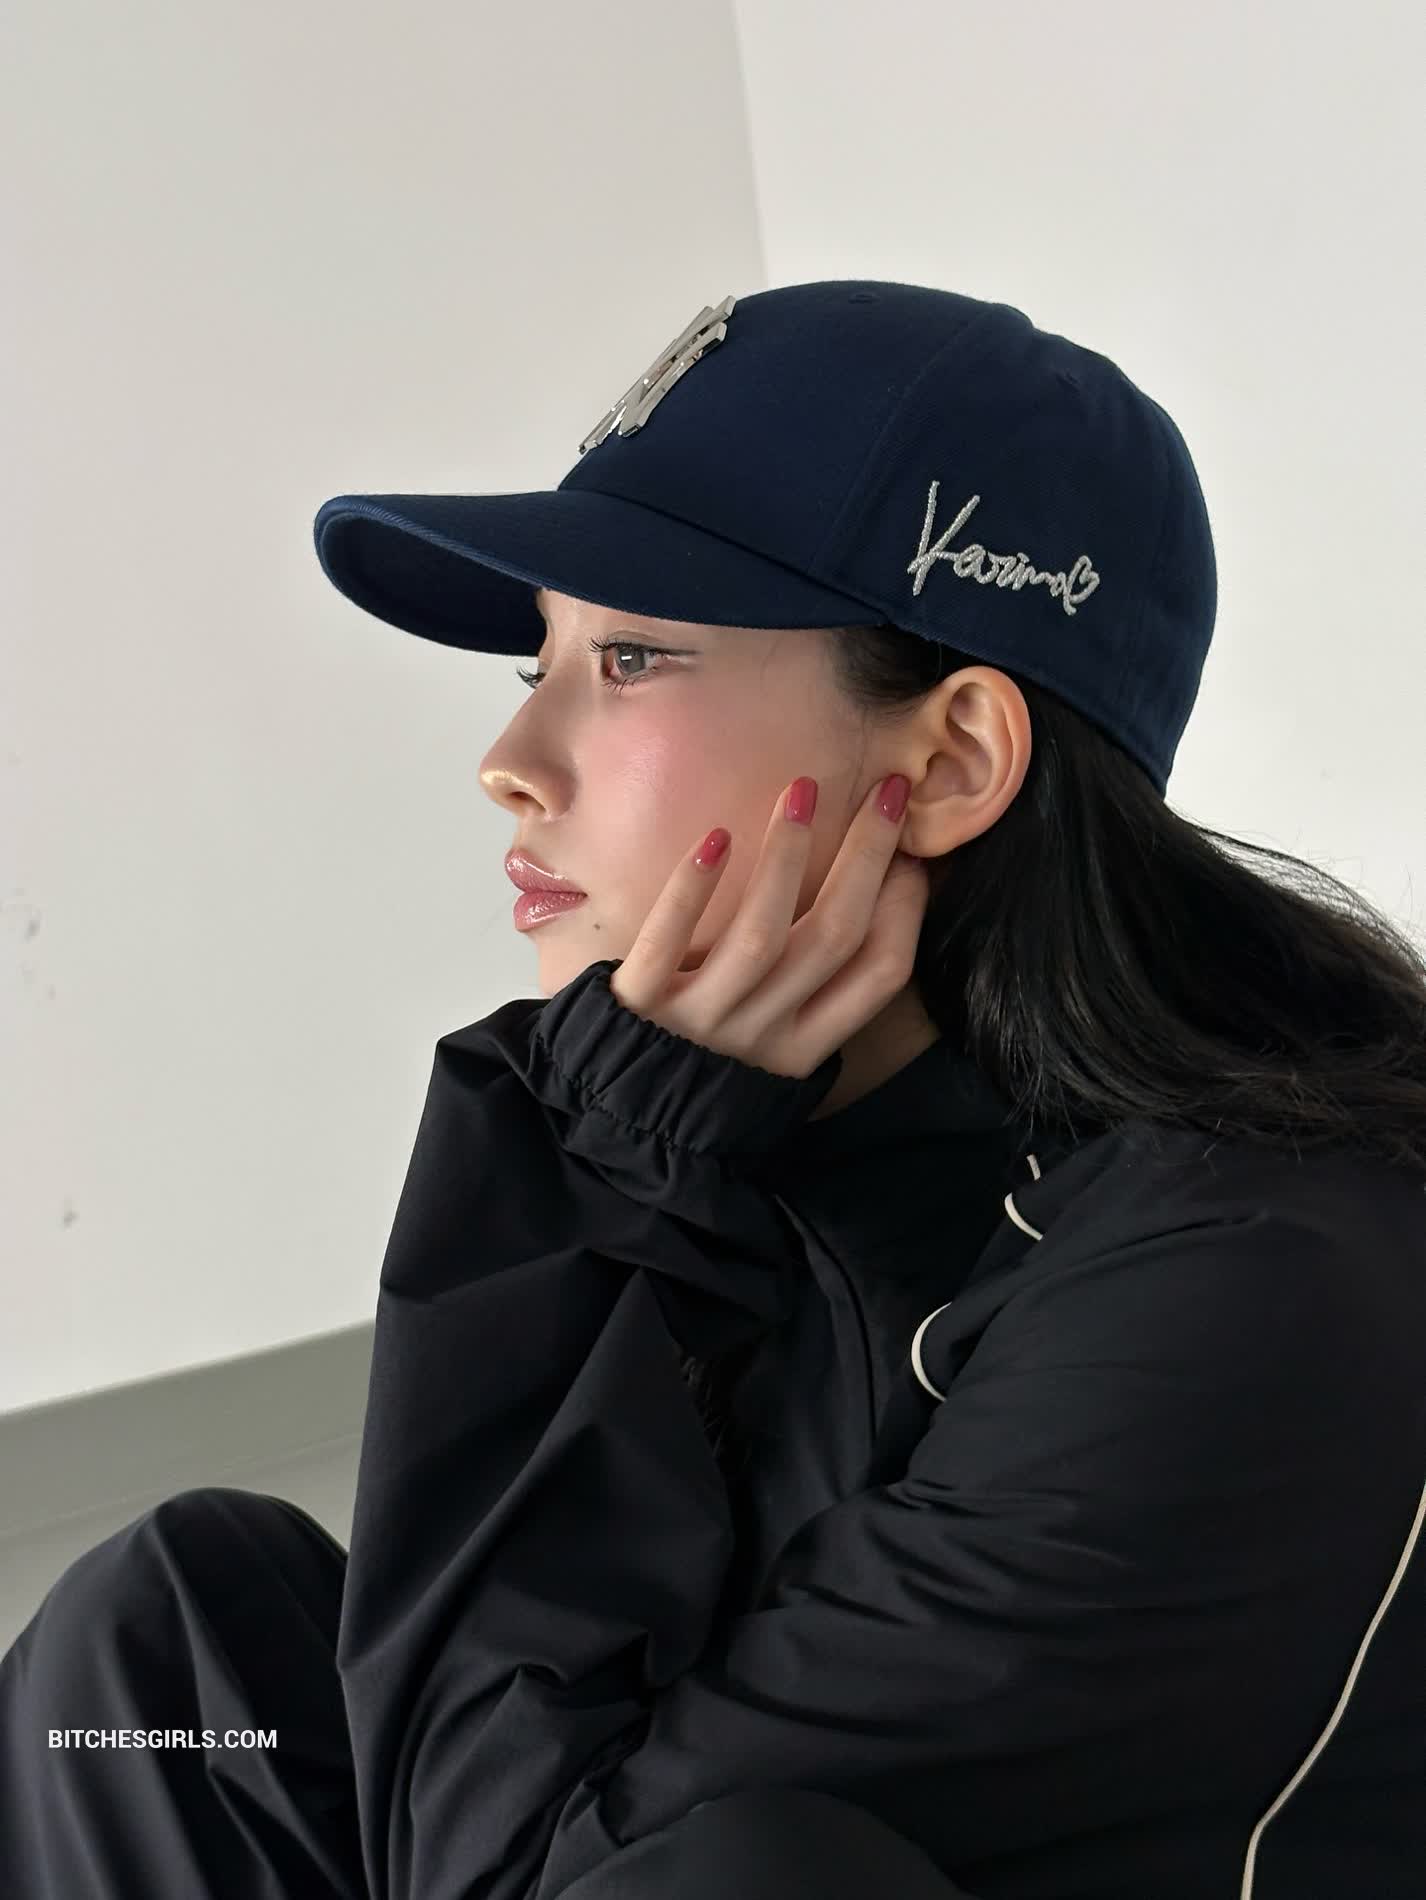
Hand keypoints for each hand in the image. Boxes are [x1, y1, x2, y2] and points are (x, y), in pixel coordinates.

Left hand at [608, 774, 930, 1078]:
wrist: (612, 1121)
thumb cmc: (701, 1072)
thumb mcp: (772, 1053)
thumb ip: (811, 997)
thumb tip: (865, 903)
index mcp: (803, 1049)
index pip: (878, 974)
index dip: (905, 910)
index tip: (913, 854)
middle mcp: (760, 1035)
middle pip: (832, 938)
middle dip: (866, 858)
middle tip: (886, 792)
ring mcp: (698, 1020)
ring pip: (758, 937)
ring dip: (785, 859)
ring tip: (801, 792)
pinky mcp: (638, 1002)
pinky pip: (668, 942)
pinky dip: (693, 890)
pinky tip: (718, 837)